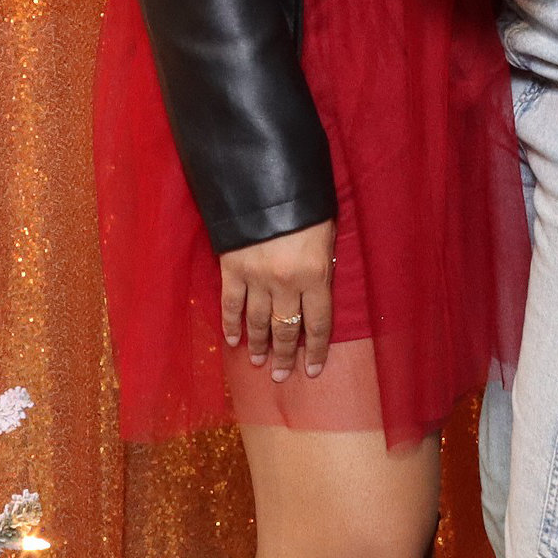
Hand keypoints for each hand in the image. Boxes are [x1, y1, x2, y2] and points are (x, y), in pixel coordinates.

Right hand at [220, 218, 333, 378]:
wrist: (265, 180)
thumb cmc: (306, 203)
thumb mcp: (327, 232)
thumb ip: (323, 263)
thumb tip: (319, 286)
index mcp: (316, 276)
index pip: (319, 324)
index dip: (317, 350)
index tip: (313, 371)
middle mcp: (286, 284)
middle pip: (286, 329)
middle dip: (285, 355)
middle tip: (281, 377)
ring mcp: (257, 279)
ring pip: (257, 322)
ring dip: (259, 345)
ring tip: (259, 363)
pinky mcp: (232, 269)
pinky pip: (231, 304)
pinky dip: (230, 325)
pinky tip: (232, 341)